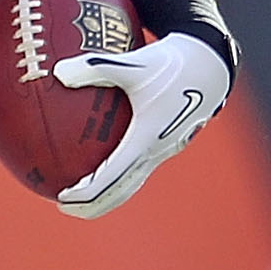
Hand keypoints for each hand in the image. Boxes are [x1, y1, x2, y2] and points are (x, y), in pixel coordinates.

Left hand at [52, 33, 231, 218]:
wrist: (211, 65)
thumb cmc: (171, 62)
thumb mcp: (134, 62)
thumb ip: (95, 66)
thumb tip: (59, 74)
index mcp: (147, 137)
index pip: (112, 177)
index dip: (86, 193)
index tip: (61, 197)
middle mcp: (156, 150)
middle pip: (121, 192)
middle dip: (92, 205)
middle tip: (63, 207)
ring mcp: (164, 149)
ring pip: (132, 184)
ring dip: (106, 195)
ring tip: (79, 196)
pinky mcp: (168, 143)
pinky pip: (139, 167)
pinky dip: (117, 176)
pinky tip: (100, 162)